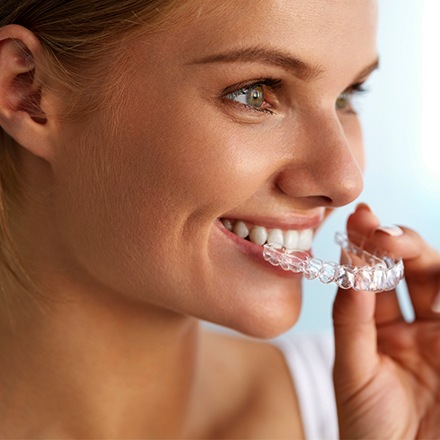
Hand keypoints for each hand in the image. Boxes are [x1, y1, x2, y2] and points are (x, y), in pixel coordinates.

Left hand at [333, 204, 439, 438]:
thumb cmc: (367, 428)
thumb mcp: (352, 371)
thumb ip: (350, 320)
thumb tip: (351, 270)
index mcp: (380, 325)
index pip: (375, 275)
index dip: (368, 245)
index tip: (361, 216)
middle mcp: (416, 325)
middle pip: (416, 269)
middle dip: (402, 244)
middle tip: (384, 234)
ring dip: (430, 263)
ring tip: (409, 258)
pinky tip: (437, 283)